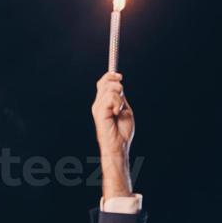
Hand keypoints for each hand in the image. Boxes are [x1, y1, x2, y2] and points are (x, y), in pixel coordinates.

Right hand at [93, 73, 134, 198]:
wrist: (118, 146)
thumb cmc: (122, 131)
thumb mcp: (124, 109)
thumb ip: (120, 97)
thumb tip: (118, 84)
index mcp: (103, 103)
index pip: (103, 83)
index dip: (110, 76)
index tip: (119, 76)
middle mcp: (98, 104)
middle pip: (106, 82)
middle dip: (118, 86)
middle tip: (121, 102)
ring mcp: (97, 107)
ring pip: (111, 89)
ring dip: (120, 98)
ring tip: (119, 111)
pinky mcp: (99, 111)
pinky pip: (111, 97)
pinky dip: (118, 104)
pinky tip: (116, 113)